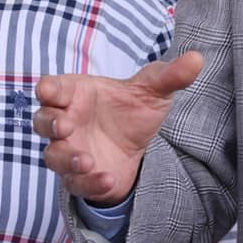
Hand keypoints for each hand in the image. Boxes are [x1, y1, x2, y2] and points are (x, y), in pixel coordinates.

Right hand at [34, 51, 204, 203]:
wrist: (138, 145)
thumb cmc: (134, 109)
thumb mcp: (155, 91)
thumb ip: (171, 76)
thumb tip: (199, 58)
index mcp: (77, 93)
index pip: (53, 88)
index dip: (49, 89)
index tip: (49, 90)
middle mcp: (67, 121)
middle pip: (44, 121)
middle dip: (50, 124)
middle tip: (65, 126)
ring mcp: (70, 150)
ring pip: (53, 156)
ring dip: (66, 158)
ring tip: (87, 161)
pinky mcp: (79, 177)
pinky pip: (75, 183)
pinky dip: (89, 183)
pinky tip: (108, 179)